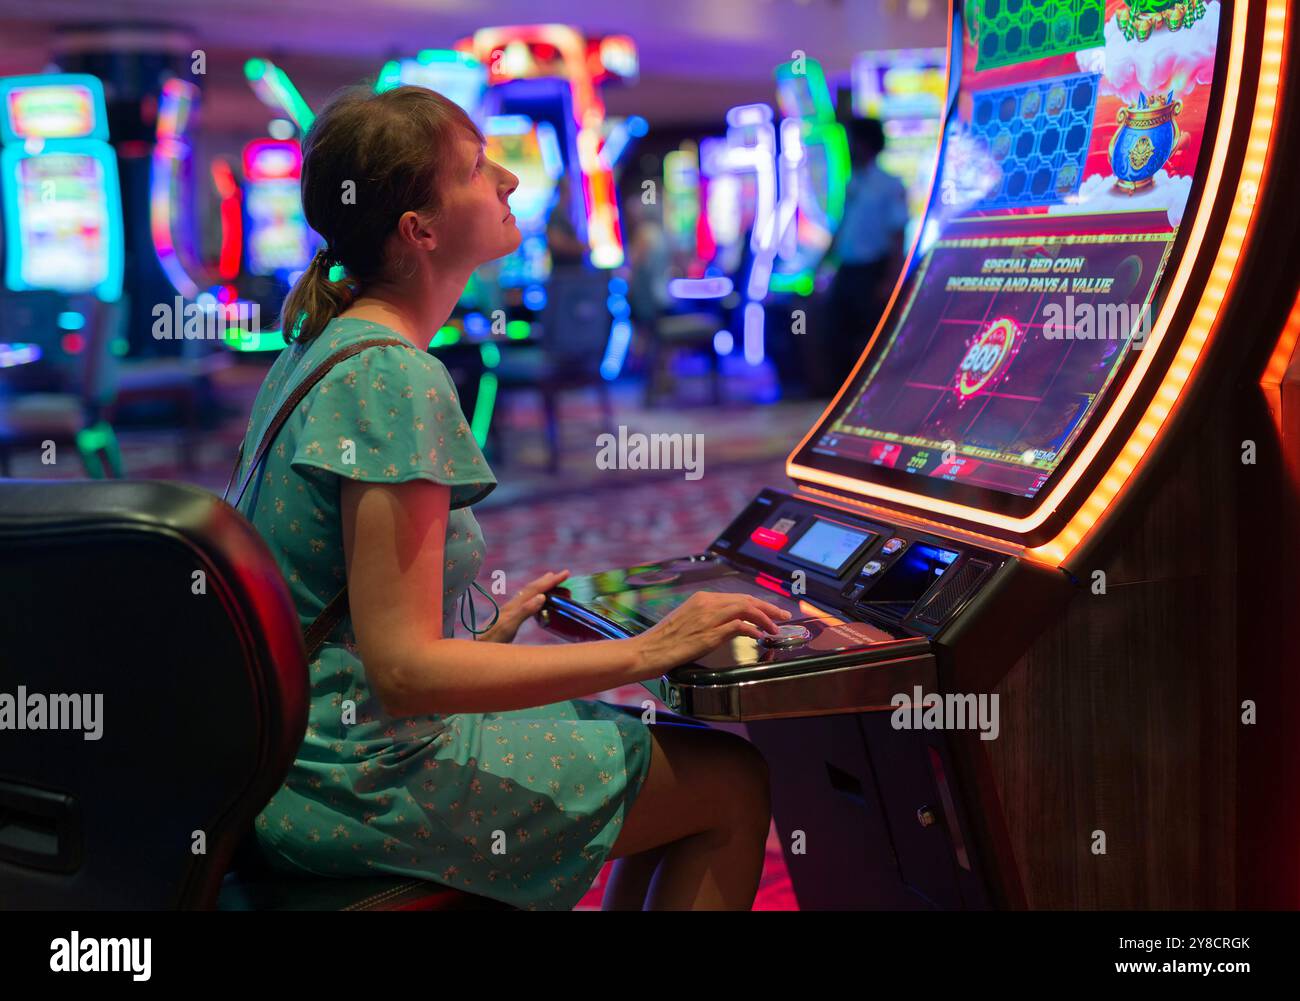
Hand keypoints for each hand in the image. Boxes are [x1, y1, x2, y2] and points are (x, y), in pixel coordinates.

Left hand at [476, 570, 570, 643]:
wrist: (475, 650)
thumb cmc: (491, 642)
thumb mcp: (509, 628)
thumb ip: (524, 612)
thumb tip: (541, 596)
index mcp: (513, 606)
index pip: (535, 589)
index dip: (550, 581)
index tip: (565, 573)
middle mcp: (511, 606)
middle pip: (531, 588)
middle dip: (548, 581)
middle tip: (564, 574)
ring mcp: (508, 612)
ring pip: (528, 594)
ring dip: (542, 587)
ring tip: (552, 582)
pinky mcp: (507, 619)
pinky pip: (525, 603)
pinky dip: (535, 598)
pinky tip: (536, 602)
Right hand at [628, 591, 793, 677]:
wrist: (647, 650)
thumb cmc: (664, 641)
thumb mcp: (687, 622)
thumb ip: (708, 619)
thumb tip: (730, 625)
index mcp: (701, 598)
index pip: (737, 597)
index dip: (758, 603)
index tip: (770, 610)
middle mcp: (707, 603)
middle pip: (746, 599)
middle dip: (768, 607)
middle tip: (784, 615)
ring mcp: (708, 617)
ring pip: (746, 609)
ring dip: (766, 617)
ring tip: (777, 627)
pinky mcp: (709, 633)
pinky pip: (739, 626)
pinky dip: (753, 629)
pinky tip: (760, 636)